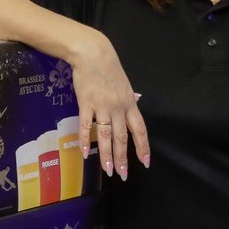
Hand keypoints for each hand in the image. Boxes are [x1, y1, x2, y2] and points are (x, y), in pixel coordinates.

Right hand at [71, 31, 149, 178]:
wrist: (92, 53)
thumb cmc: (108, 68)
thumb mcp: (124, 86)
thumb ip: (127, 101)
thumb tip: (131, 111)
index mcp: (130, 104)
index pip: (139, 130)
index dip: (143, 147)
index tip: (145, 163)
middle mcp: (118, 108)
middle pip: (122, 138)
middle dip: (123, 158)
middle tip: (122, 174)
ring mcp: (102, 106)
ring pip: (106, 136)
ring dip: (106, 155)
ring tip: (107, 171)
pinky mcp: (86, 104)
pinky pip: (86, 126)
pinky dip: (85, 141)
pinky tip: (84, 153)